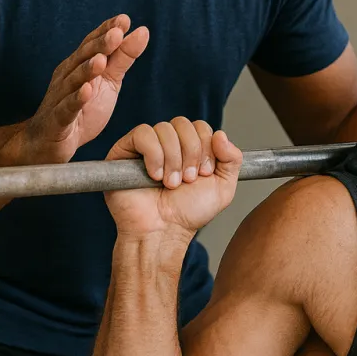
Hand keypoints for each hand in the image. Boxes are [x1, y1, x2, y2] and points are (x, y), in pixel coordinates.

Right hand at [23, 15, 149, 163]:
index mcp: (79, 65)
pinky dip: (76, 99)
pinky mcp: (57, 120)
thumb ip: (123, 57)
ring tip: (101, 59)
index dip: (106, 31)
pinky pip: (66, 108)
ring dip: (87, 69)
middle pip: (83, 57)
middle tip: (116, 33)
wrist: (49, 144)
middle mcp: (67, 76)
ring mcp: (60, 98)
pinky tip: (86, 91)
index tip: (124, 19)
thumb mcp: (108, 81)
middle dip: (99, 44)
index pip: (93, 43)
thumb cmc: (82, 110)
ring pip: (73, 80)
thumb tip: (142, 31)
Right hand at [104, 117, 242, 238]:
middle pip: (183, 123)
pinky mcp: (124, 151)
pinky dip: (154, 155)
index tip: (203, 174)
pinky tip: (155, 176)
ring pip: (164, 128)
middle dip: (191, 153)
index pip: (200, 126)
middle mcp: (167, 143)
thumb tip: (220, 134)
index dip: (206, 147)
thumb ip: (232, 159)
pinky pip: (142, 133)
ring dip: (173, 159)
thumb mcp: (222, 187)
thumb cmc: (188, 213)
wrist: (163, 232)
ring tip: (170, 183)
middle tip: (187, 180)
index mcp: (188, 147)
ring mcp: (145, 146)